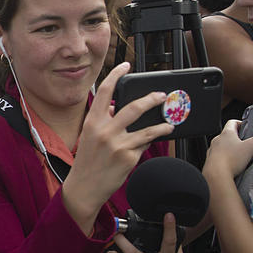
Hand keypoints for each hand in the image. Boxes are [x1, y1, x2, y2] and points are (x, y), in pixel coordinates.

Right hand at [61, 63, 172, 229]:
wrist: (84, 188)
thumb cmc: (86, 162)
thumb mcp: (89, 136)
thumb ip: (101, 120)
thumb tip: (114, 107)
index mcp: (93, 121)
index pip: (105, 91)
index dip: (117, 74)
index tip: (126, 65)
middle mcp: (105, 130)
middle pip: (133, 107)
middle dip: (151, 99)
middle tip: (161, 96)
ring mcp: (118, 144)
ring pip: (147, 129)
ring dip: (162, 124)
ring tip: (169, 123)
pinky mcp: (128, 158)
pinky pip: (144, 146)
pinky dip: (148, 143)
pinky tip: (151, 142)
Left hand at [203, 119, 252, 182]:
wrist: (216, 174)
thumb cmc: (230, 160)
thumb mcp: (250, 147)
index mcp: (227, 133)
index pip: (233, 122)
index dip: (241, 123)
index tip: (247, 128)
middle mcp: (217, 140)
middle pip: (228, 134)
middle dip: (238, 138)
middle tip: (247, 144)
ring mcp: (213, 150)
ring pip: (223, 145)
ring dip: (231, 148)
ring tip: (240, 155)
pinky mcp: (211, 159)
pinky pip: (219, 155)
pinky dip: (226, 157)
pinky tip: (232, 163)